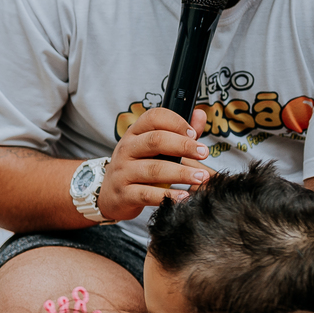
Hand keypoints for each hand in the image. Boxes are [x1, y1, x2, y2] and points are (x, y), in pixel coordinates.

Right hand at [98, 107, 213, 220]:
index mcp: (134, 133)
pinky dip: (168, 196)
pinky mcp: (124, 194)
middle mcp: (126, 149)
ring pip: (154, 169)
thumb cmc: (137, 167)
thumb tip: (200, 115)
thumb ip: (178, 132)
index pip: (154, 117)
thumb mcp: (153, 148)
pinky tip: (183, 197)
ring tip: (200, 178)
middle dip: (183, 146)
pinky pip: (147, 194)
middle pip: (155, 140)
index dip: (176, 122)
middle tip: (204, 153)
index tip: (194, 134)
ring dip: (181, 173)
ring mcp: (122, 172)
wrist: (109, 196)